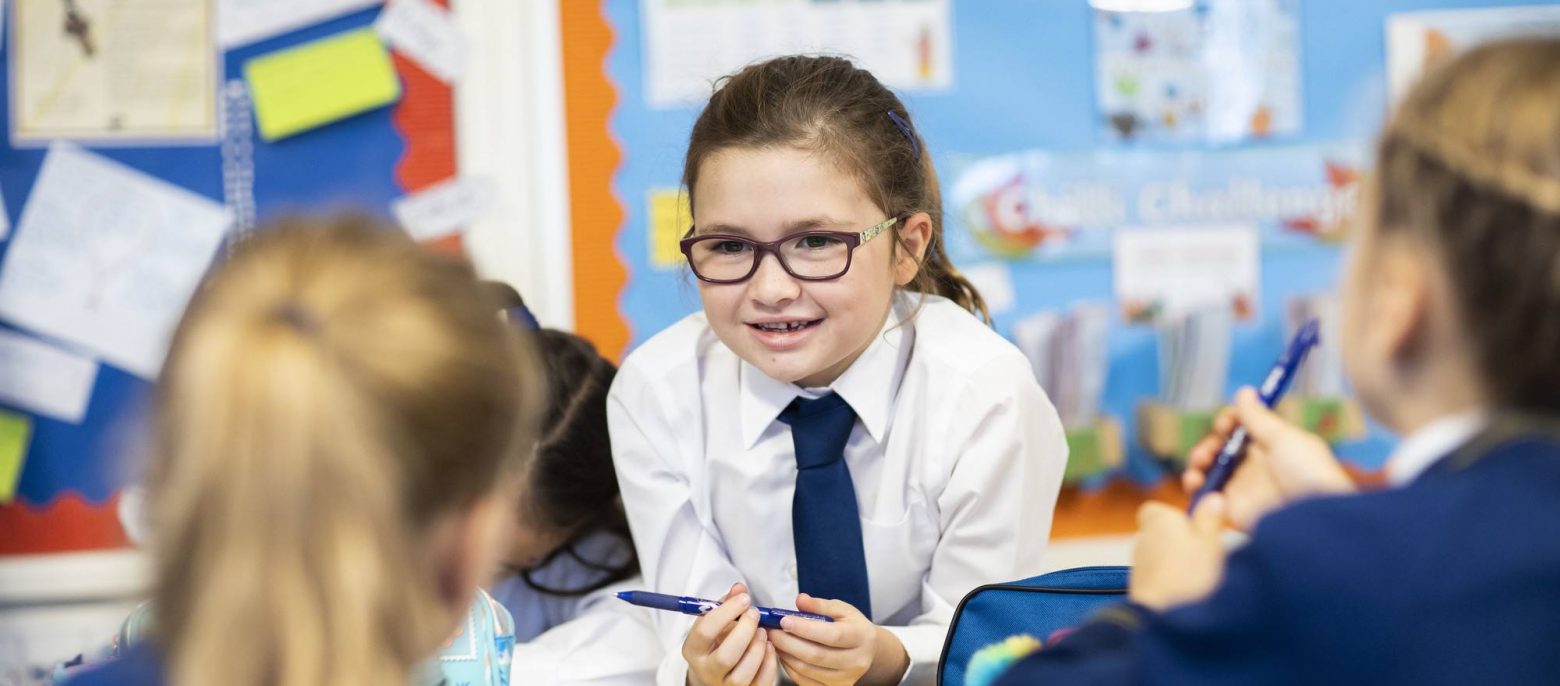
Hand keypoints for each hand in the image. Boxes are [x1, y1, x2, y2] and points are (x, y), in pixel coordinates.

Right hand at [684, 583, 779, 685]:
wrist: (715, 672)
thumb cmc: (716, 642)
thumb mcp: (715, 622)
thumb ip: (726, 604)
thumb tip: (739, 588)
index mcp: (694, 650)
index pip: (705, 631)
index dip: (726, 612)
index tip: (744, 598)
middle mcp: (706, 672)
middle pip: (725, 657)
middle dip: (745, 631)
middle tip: (754, 613)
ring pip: (743, 674)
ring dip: (757, 648)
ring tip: (763, 631)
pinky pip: (760, 682)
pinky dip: (769, 662)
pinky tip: (770, 646)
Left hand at [768, 594, 907, 685]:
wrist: (866, 650)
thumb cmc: (851, 626)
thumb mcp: (841, 609)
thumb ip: (820, 605)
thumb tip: (800, 600)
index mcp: (861, 637)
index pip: (831, 635)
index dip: (805, 629)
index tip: (783, 620)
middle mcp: (856, 662)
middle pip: (817, 655)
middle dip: (789, 642)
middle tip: (771, 630)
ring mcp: (845, 679)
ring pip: (808, 670)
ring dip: (786, 655)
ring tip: (774, 640)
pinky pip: (805, 681)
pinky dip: (789, 667)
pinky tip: (784, 654)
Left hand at [1129, 495, 1227, 609]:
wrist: (1164, 618)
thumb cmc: (1190, 574)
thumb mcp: (1211, 541)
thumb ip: (1210, 519)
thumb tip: (1212, 499)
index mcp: (1156, 520)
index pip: (1155, 510)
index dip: (1176, 516)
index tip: (1198, 526)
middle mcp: (1142, 540)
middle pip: (1163, 534)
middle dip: (1183, 542)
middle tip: (1208, 554)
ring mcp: (1139, 566)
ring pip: (1163, 558)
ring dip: (1180, 564)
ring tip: (1202, 578)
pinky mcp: (1141, 590)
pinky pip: (1161, 579)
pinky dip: (1174, 583)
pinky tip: (1190, 594)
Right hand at [1182, 387, 1355, 530]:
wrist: (1314, 517)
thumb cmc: (1308, 473)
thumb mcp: (1285, 438)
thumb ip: (1259, 417)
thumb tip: (1244, 391)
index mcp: (1272, 447)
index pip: (1243, 430)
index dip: (1230, 422)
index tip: (1226, 423)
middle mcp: (1256, 467)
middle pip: (1222, 449)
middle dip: (1211, 442)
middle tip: (1213, 445)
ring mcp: (1243, 489)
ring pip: (1210, 470)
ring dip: (1199, 460)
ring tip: (1201, 460)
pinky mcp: (1232, 510)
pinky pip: (1205, 496)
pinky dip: (1194, 486)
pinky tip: (1195, 479)